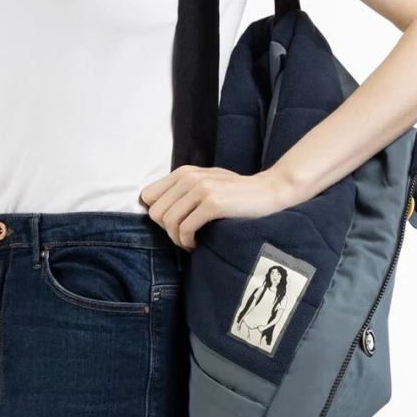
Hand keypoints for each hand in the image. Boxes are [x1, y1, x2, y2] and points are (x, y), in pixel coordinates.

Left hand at [137, 165, 286, 250]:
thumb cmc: (236, 193)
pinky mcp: (213, 204)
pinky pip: (185, 229)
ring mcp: (201, 189)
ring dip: (177, 239)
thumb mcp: (207, 183)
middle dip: (166, 230)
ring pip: (168, 222)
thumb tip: (154, 208)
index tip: (173, 224)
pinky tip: (197, 244)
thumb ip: (183, 190)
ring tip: (190, 242)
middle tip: (183, 236)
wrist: (268, 191)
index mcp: (183, 172)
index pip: (148, 196)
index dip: (157, 214)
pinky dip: (187, 242)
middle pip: (155, 212)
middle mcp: (189, 177)